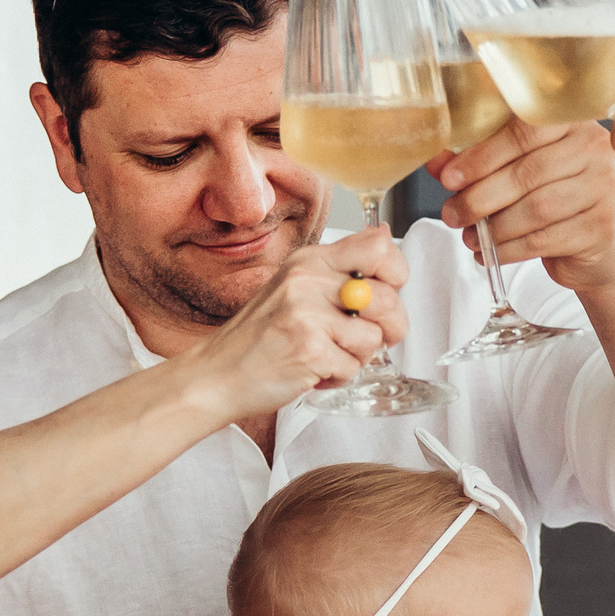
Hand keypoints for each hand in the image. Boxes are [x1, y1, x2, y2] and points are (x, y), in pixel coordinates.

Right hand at [180, 228, 408, 416]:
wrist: (218, 374)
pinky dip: (339, 377)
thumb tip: (386, 238)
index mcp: (310, 259)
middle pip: (387, 297)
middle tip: (363, 338)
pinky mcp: (310, 349)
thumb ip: (341, 269)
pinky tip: (314, 370)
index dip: (396, 273)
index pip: (379, 245)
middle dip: (387, 328)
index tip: (386, 292)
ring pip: (374, 337)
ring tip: (327, 354)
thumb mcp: (296, 286)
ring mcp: (307, 314)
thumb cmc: (260, 336)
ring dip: (357, 356)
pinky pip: (354, 367)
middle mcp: (307, 279)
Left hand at [432, 120, 614, 292]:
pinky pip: (544, 239)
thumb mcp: (516, 173)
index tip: (449, 178)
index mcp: (571, 121)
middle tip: (452, 214)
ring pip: (536, 208)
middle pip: (528, 172)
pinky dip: (510, 249)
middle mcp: (594, 148)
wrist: (596, 245)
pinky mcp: (601, 227)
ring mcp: (603, 187)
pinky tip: (491, 253)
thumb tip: (436, 162)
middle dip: (481, 197)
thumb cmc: (552, 199)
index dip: (482, 155)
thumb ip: (479, 163)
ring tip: (470, 237)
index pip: (524, 130)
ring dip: (494, 227)